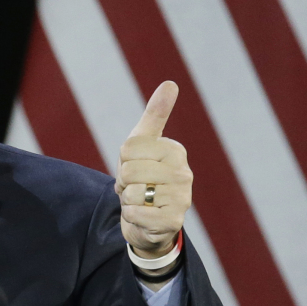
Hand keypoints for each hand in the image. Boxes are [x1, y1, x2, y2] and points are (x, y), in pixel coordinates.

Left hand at [114, 81, 192, 258]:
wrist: (147, 220)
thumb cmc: (143, 178)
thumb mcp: (143, 144)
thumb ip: (155, 114)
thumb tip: (171, 83)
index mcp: (175, 150)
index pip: (128, 148)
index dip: (122, 161)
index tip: (134, 167)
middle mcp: (184, 173)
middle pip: (129, 170)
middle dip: (123, 182)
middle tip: (135, 187)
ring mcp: (182, 199)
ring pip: (132, 193)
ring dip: (127, 200)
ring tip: (140, 201)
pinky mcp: (173, 222)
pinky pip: (135, 214)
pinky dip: (131, 217)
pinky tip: (143, 216)